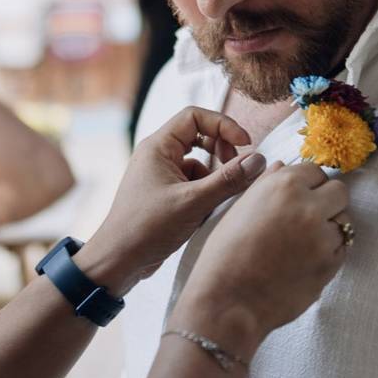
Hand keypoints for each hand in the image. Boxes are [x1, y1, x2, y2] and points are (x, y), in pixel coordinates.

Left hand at [77, 107, 267, 294]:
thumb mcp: (194, 202)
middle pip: (198, 135)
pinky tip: (209, 210)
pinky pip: (193, 182)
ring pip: (198, 162)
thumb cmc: (147, 227)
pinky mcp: (166, 194)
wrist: (119, 260)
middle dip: (222, 149)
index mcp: (158, 147)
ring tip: (223, 194)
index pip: (195, 116)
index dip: (223, 125)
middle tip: (237, 169)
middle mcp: (158, 156)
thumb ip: (228, 180)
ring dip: (215, 174)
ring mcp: (161, 175)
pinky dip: (206, 191)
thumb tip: (258, 160)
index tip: (245, 144)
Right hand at [172, 162, 349, 355]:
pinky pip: (342, 249)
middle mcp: (307, 205)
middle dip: (327, 202)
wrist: (228, 301)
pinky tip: (305, 261)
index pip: (315, 171)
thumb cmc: (225, 255)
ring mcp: (323, 235)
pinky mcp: (331, 263)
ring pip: (344, 222)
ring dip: (330, 229)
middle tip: (307, 219)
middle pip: (339, 192)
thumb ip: (266, 184)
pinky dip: (329, 252)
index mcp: (282, 186)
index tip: (300, 197)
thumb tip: (282, 167)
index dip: (308, 184)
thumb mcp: (239, 210)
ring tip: (303, 244)